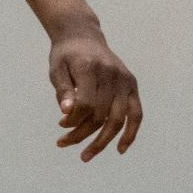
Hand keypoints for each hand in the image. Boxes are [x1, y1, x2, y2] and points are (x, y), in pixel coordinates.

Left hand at [50, 33, 141, 161]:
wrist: (82, 37)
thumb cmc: (66, 55)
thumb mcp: (56, 68)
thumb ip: (62, 89)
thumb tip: (66, 112)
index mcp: (90, 68)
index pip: (86, 103)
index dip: (73, 120)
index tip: (61, 125)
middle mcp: (112, 74)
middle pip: (100, 114)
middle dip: (81, 134)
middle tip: (63, 143)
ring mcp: (125, 80)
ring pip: (118, 119)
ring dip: (102, 141)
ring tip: (86, 155)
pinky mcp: (132, 85)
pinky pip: (136, 114)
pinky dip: (130, 133)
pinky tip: (120, 149)